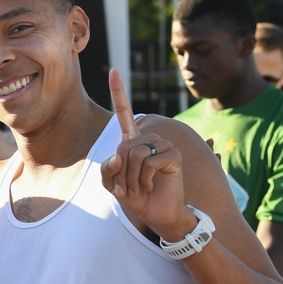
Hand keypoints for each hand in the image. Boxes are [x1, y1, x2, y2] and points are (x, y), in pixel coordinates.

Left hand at [101, 68, 189, 237]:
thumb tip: (120, 155)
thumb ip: (107, 169)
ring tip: (141, 187)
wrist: (157, 213)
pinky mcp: (174, 156)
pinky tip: (152, 186)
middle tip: (129, 186)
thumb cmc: (135, 196)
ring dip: (132, 178)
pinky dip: (145, 179)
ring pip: (135, 155)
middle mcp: (149, 139)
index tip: (113, 70)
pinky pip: (149, 163)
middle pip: (123, 146)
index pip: (125, 113)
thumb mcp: (112, 185)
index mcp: (133, 141)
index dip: (119, 92)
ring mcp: (164, 145)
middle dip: (121, 173)